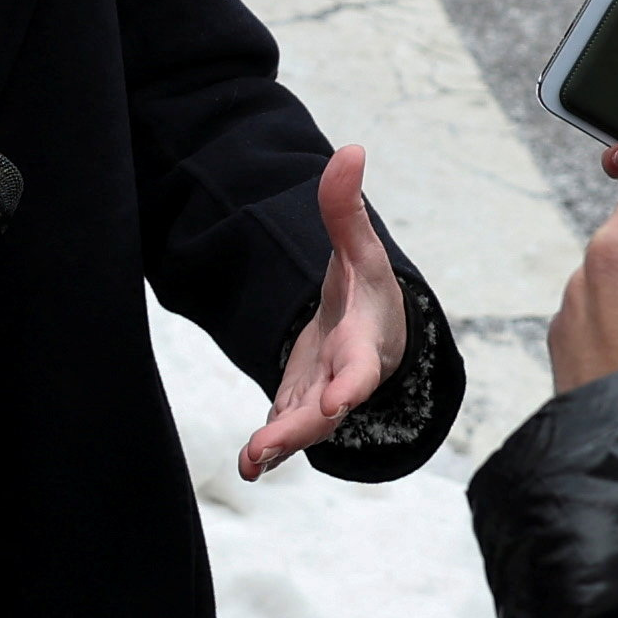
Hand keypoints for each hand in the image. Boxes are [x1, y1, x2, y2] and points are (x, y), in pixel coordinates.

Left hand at [239, 145, 409, 476]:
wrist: (370, 336)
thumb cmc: (369, 294)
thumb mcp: (360, 252)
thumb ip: (346, 209)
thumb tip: (349, 150)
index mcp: (364, 343)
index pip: (360, 367)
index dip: (350, 384)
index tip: (339, 401)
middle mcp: (343, 380)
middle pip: (326, 410)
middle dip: (304, 427)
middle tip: (274, 444)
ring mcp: (318, 401)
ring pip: (300, 429)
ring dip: (278, 444)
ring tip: (253, 460)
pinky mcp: (296, 410)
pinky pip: (282, 435)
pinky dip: (268, 453)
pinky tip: (248, 466)